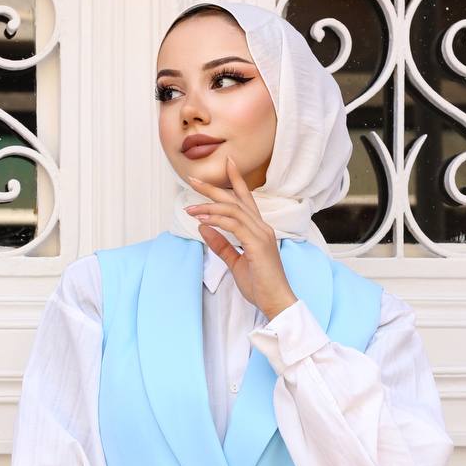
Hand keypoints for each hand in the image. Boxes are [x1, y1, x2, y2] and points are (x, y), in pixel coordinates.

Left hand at [185, 155, 298, 320]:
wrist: (276, 301)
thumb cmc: (259, 285)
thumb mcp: (235, 262)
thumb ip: (221, 244)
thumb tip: (204, 227)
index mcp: (259, 230)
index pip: (246, 200)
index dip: (236, 180)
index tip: (227, 164)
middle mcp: (262, 227)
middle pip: (236, 200)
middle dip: (213, 188)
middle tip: (192, 179)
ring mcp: (261, 234)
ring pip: (232, 210)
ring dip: (208, 206)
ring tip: (189, 208)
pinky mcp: (257, 244)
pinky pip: (233, 225)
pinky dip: (216, 220)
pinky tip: (202, 219)